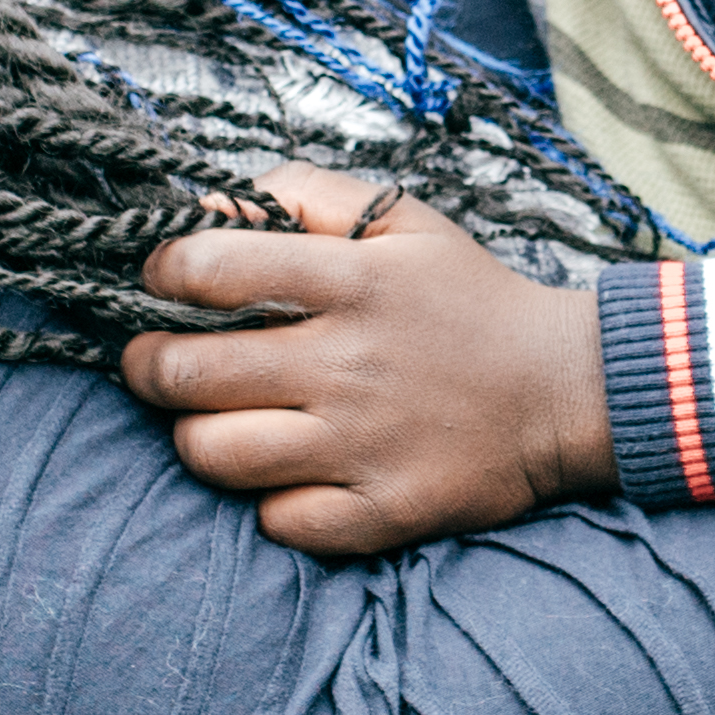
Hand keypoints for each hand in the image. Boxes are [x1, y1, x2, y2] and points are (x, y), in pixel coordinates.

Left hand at [124, 163, 612, 556]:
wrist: (567, 390)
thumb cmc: (470, 299)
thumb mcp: (405, 220)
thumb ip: (308, 194)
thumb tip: (212, 202)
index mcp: (355, 281)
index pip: (210, 268)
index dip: (161, 271)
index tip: (160, 279)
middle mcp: (351, 363)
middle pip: (189, 372)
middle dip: (147, 364)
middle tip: (153, 359)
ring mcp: (364, 444)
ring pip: (215, 453)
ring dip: (195, 435)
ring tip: (212, 418)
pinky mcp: (383, 511)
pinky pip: (278, 520)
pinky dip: (268, 501)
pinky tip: (284, 473)